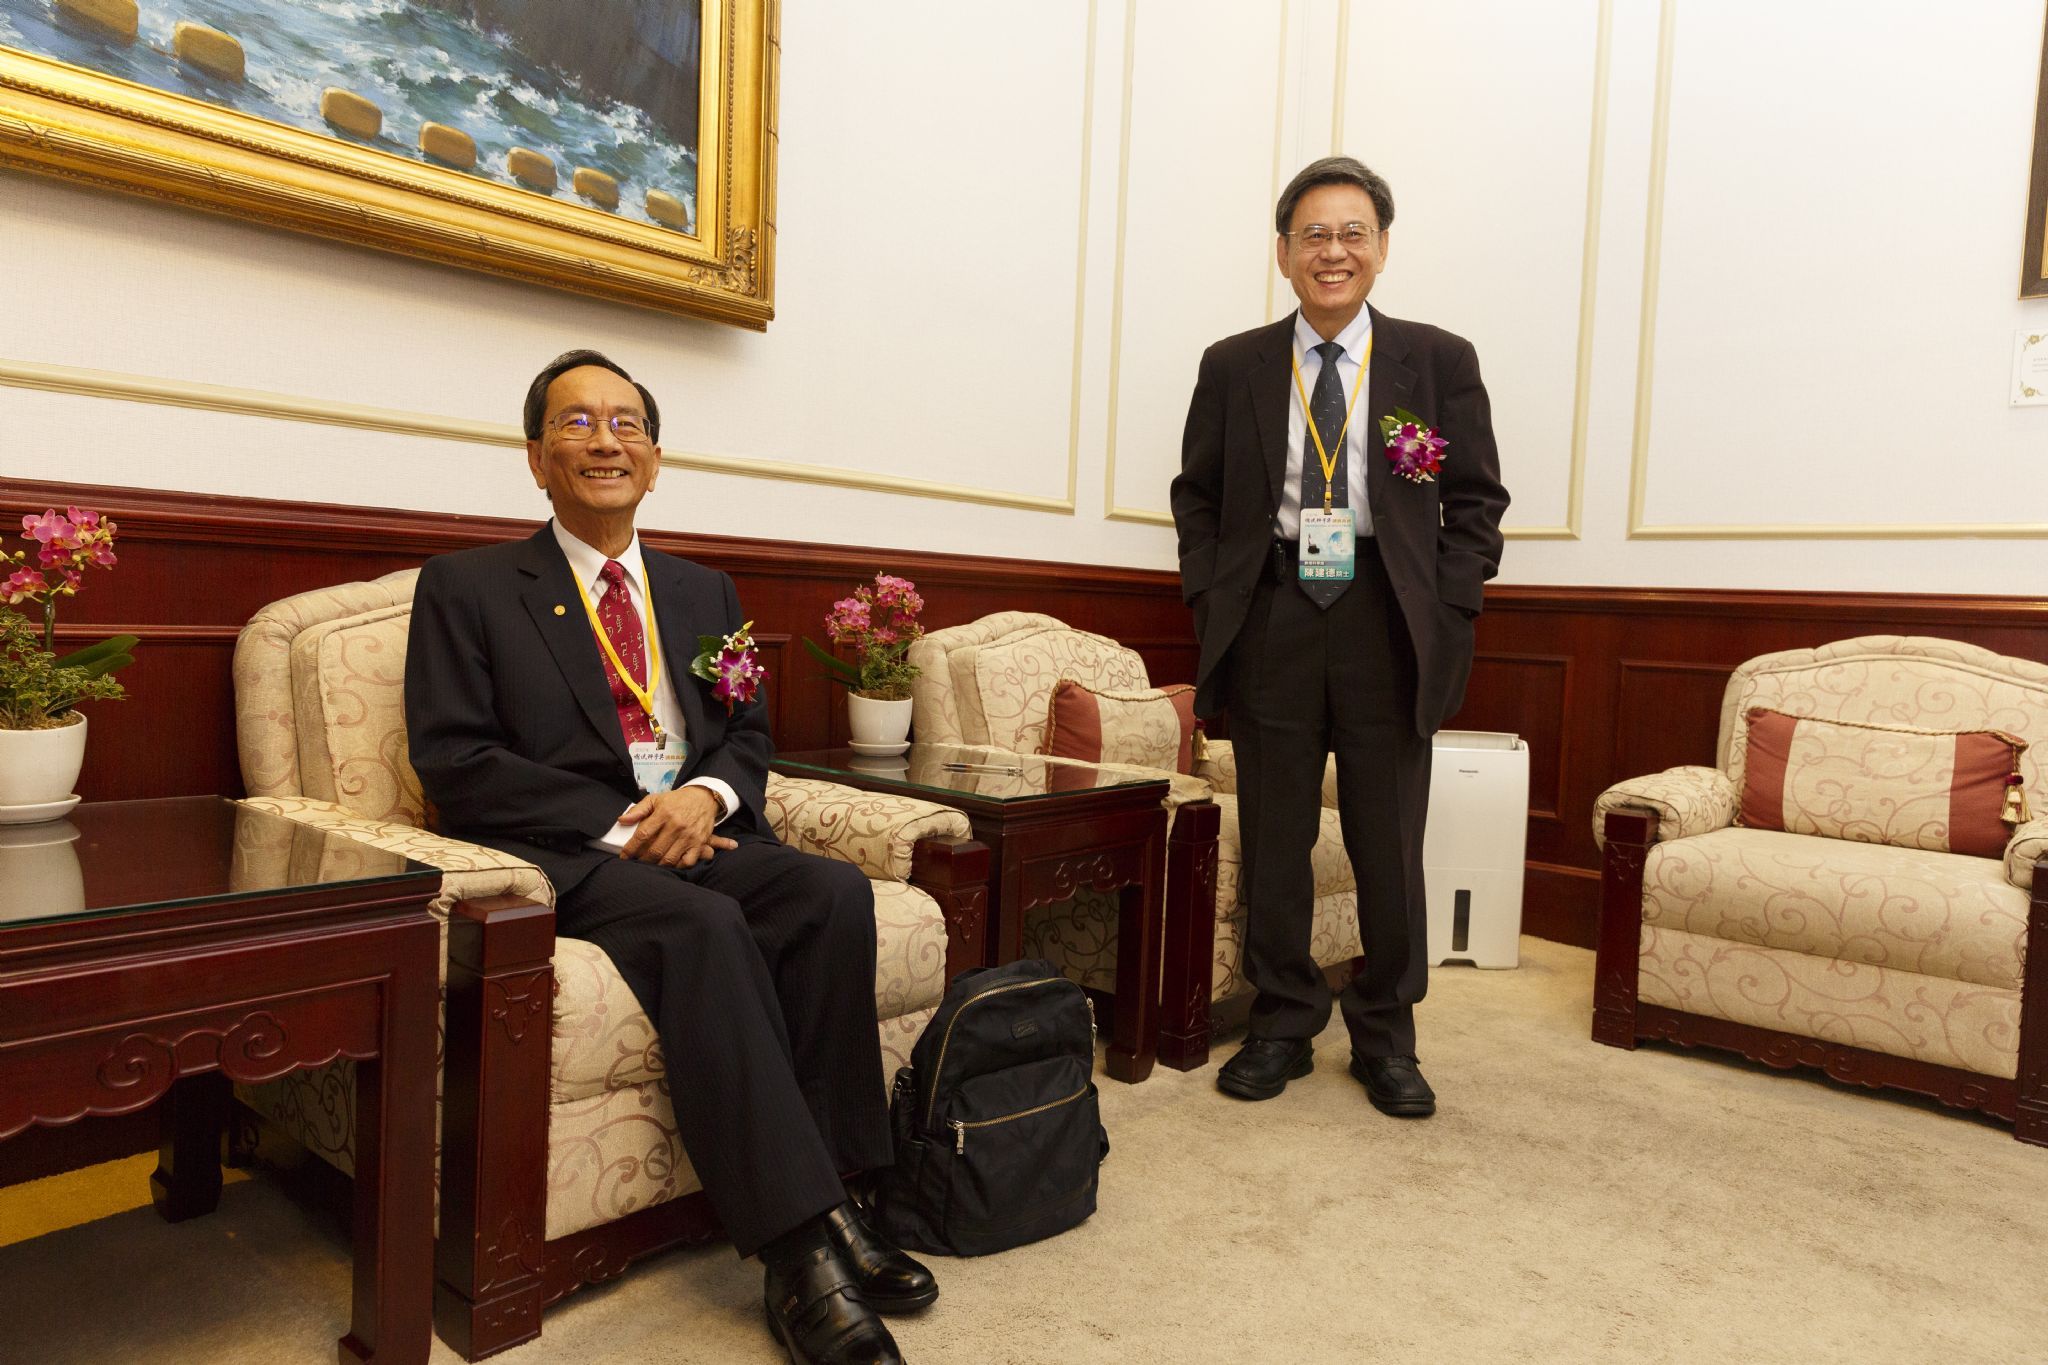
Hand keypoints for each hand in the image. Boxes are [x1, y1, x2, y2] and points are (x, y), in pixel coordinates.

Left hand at [618, 786, 738, 867]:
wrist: (704, 798)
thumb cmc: (677, 800)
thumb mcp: (656, 799)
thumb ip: (638, 810)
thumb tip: (622, 820)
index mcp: (664, 813)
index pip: (643, 834)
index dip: (631, 848)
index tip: (624, 856)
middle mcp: (677, 825)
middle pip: (655, 850)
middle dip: (642, 860)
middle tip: (636, 862)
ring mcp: (689, 836)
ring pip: (669, 859)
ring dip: (656, 865)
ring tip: (650, 865)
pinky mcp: (699, 843)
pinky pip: (687, 862)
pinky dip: (676, 867)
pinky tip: (669, 863)